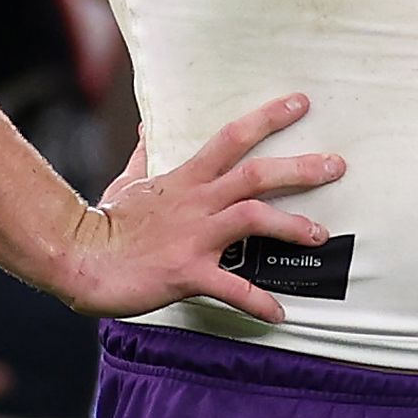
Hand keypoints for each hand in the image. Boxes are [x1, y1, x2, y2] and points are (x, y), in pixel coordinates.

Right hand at [55, 95, 342, 322]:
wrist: (80, 260)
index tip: (301, 103)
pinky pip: (232, 288)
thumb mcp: (126, 182)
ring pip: (252, 219)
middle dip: (300, 169)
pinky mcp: (187, 273)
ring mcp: (193, 237)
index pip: (232, 137)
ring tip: (320, 234)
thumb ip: (145, 155)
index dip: (268, 118)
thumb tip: (149, 126)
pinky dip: (259, 302)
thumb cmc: (103, 224)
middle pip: (256, 175)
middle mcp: (196, 202)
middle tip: (337, 165)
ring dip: (291, 226)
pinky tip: (280, 314)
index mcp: (185, 179)